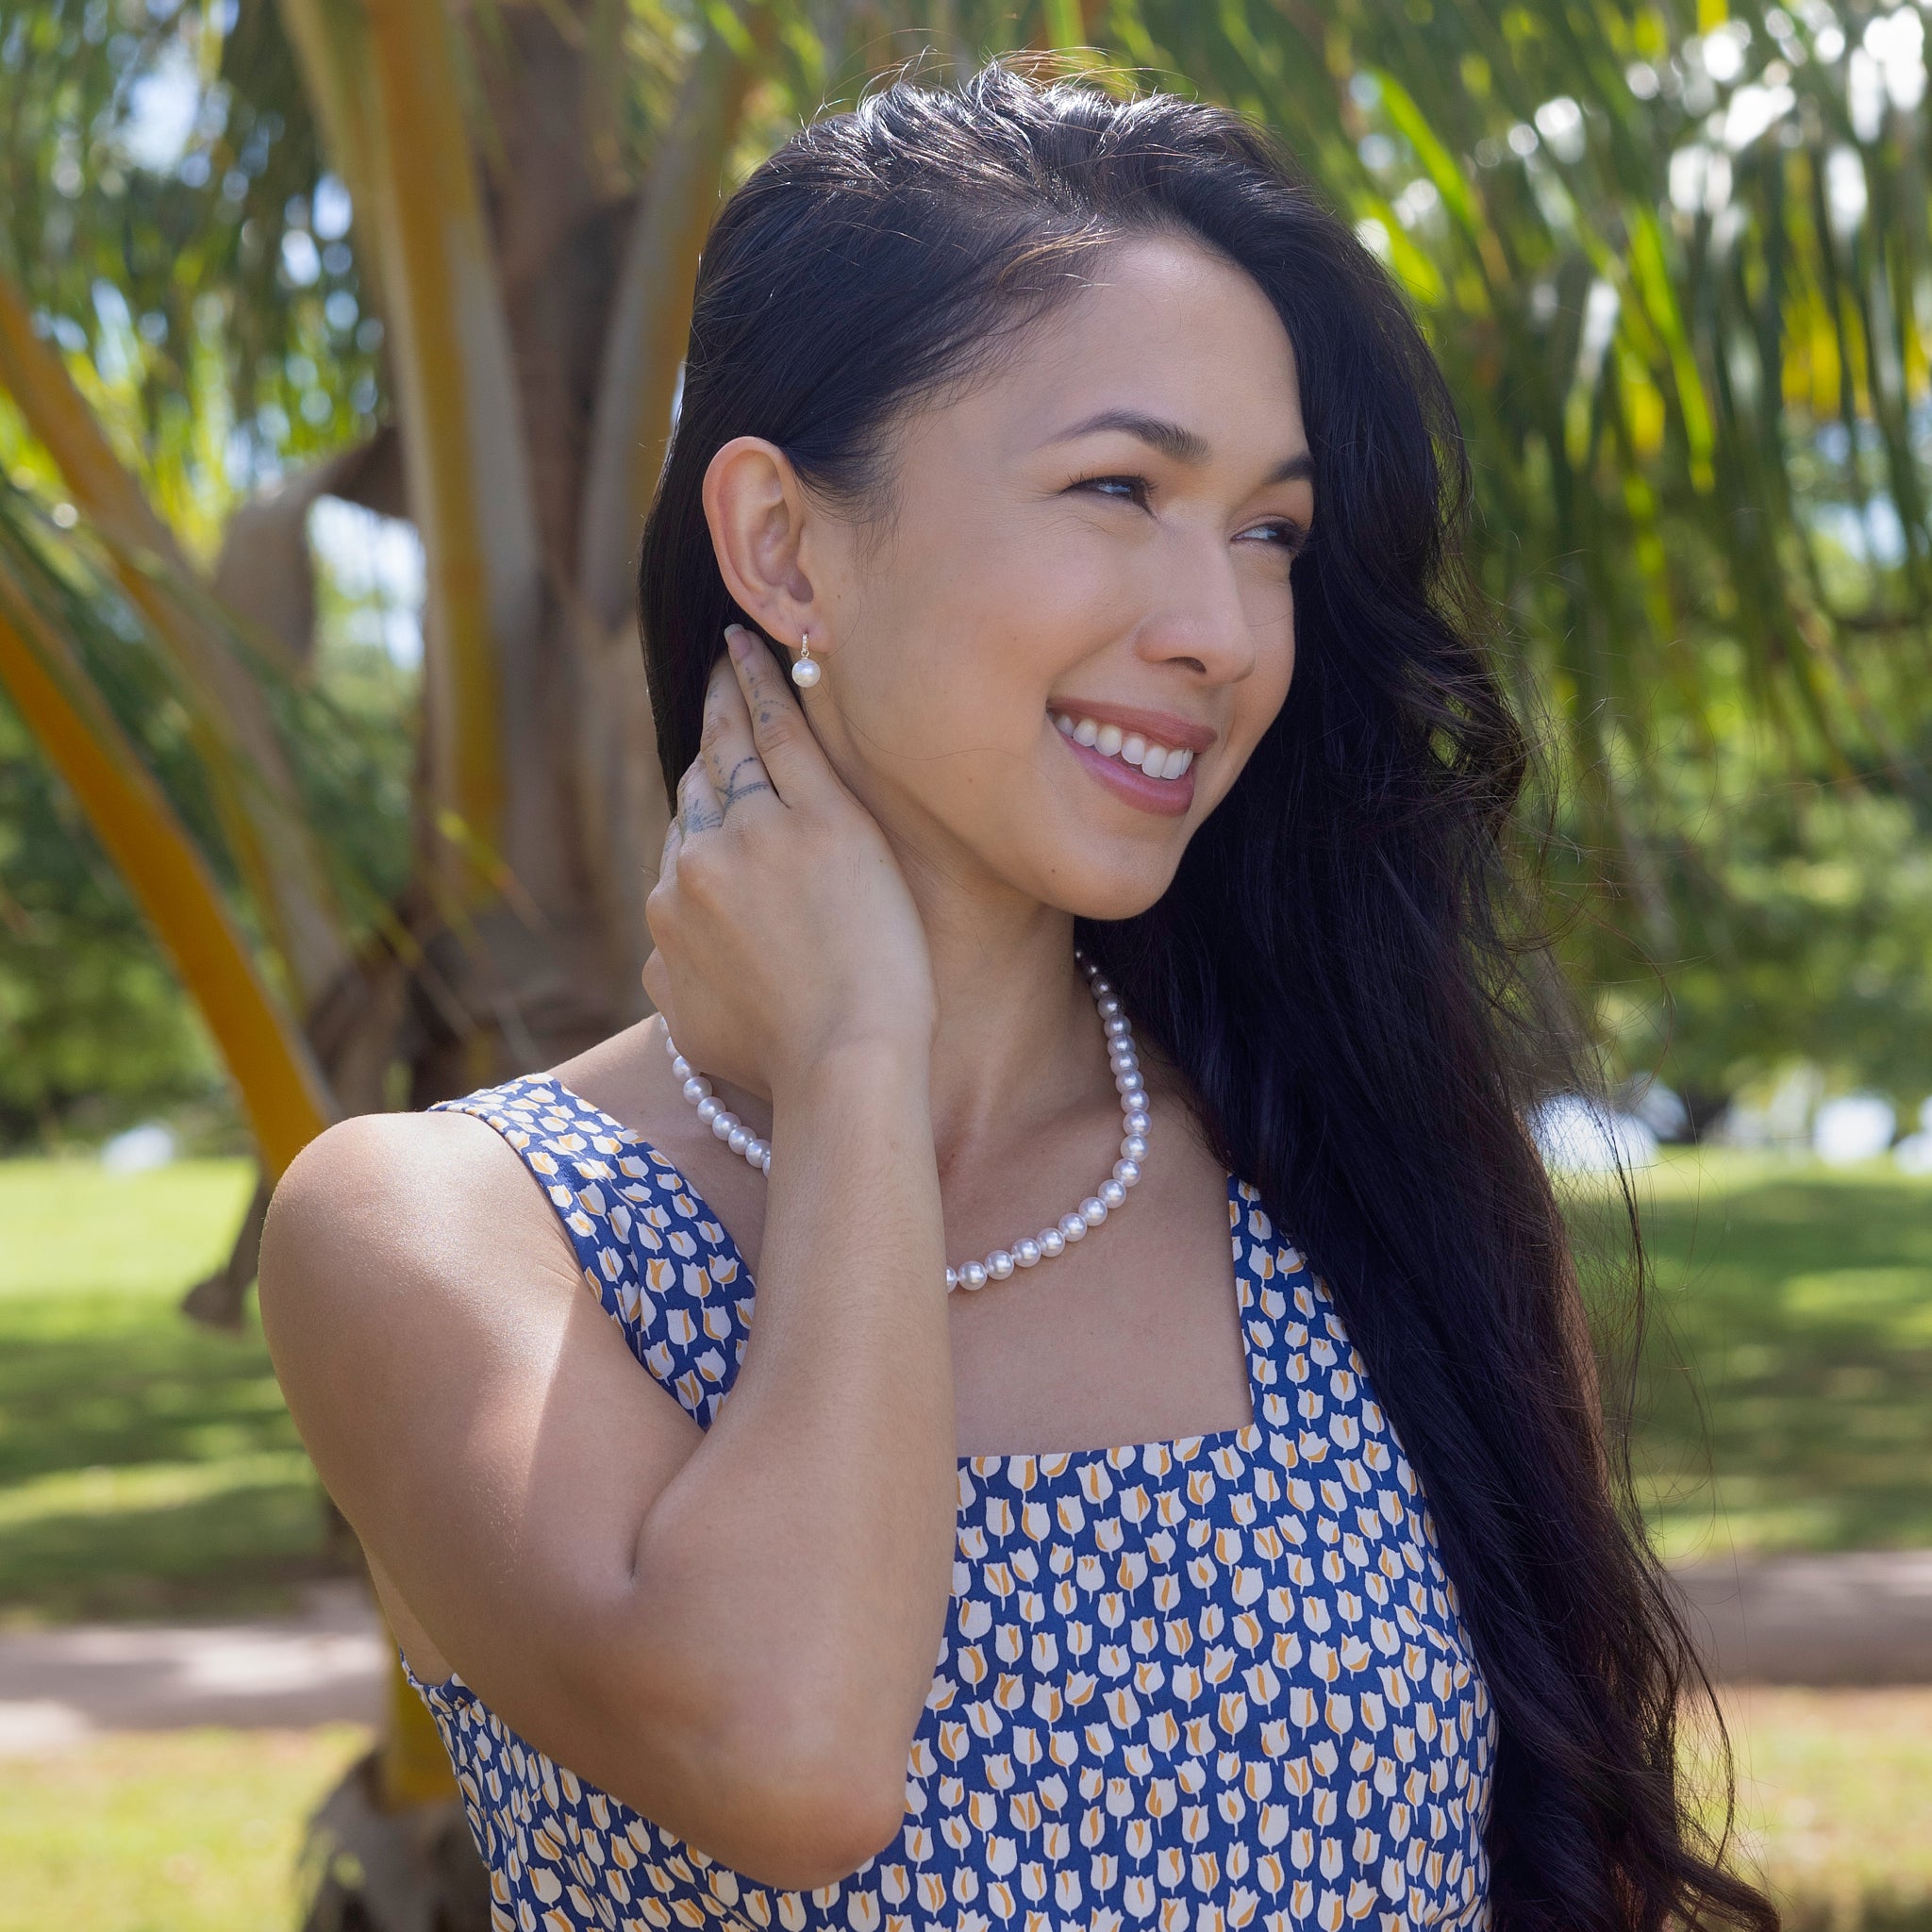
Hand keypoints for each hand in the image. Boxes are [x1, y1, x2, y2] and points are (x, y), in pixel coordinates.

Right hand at [642, 625, 935, 1103]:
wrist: (841, 1064)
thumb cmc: (782, 1064)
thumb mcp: (694, 1029)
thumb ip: (669, 979)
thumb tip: (659, 958)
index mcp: (668, 908)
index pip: (682, 836)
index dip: (700, 803)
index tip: (711, 774)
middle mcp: (699, 860)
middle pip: (702, 784)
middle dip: (707, 735)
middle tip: (713, 689)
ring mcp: (759, 833)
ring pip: (735, 747)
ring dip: (728, 694)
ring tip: (729, 656)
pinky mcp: (821, 819)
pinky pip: (784, 733)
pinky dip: (765, 684)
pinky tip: (756, 649)